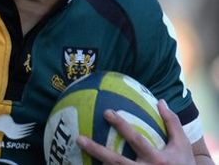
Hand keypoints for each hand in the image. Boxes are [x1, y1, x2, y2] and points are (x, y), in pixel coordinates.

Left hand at [76, 99, 194, 163]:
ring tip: (76, 150)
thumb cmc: (184, 164)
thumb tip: (160, 100)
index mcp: (157, 159)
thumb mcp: (182, 145)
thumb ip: (172, 123)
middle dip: (96, 150)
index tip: (107, 112)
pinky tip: (81, 163)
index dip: (122, 126)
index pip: (136, 139)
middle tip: (79, 138)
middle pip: (116, 161)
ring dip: (93, 162)